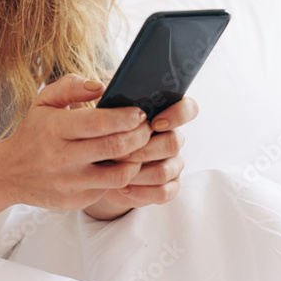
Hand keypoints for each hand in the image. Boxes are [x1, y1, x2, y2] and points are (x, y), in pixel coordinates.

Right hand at [0, 74, 152, 210]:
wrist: (8, 173)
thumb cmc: (34, 132)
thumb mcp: (44, 102)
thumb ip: (71, 86)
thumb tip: (102, 86)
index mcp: (55, 129)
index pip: (100, 123)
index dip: (126, 117)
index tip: (139, 112)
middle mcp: (61, 158)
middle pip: (115, 147)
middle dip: (140, 135)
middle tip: (147, 128)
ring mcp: (69, 183)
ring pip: (119, 174)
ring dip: (137, 159)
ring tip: (139, 147)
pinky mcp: (75, 201)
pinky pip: (108, 189)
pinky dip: (121, 176)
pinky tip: (123, 164)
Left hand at [84, 97, 198, 219]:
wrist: (97, 167)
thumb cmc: (98, 132)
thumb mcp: (92, 110)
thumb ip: (92, 93)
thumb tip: (98, 88)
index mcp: (163, 114)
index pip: (188, 108)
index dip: (177, 114)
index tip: (153, 122)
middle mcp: (172, 137)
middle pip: (174, 142)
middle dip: (145, 149)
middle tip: (119, 153)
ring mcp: (172, 163)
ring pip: (166, 170)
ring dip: (139, 172)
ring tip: (116, 171)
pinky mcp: (168, 187)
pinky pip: (164, 192)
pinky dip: (142, 192)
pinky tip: (122, 188)